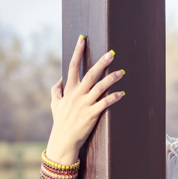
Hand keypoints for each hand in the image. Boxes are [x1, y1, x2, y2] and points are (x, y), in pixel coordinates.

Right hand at [46, 35, 124, 162]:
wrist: (63, 139)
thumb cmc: (60, 121)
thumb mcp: (55, 103)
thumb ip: (57, 90)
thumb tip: (61, 79)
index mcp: (68, 89)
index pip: (73, 66)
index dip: (77, 52)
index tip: (82, 39)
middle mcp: (77, 94)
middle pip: (90, 74)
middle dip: (101, 62)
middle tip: (111, 53)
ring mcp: (84, 104)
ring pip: (100, 88)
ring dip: (111, 79)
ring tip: (122, 72)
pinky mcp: (92, 114)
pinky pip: (104, 104)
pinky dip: (113, 98)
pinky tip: (122, 93)